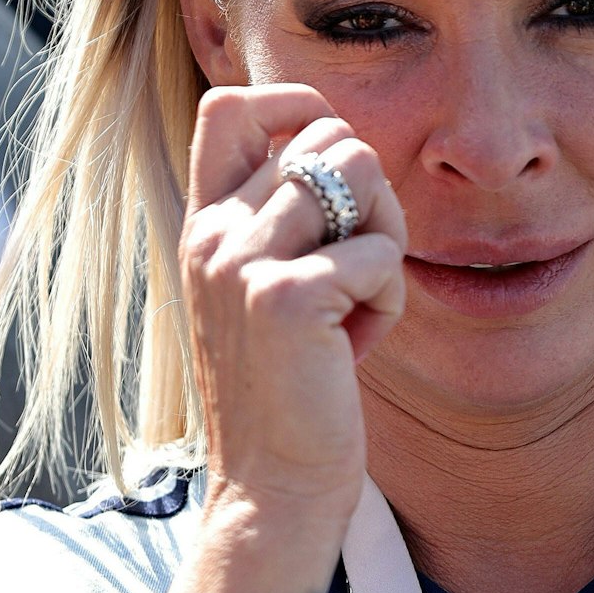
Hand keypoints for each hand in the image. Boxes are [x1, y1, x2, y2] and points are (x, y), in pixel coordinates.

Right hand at [165, 84, 406, 592]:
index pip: (232, 103)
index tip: (336, 165)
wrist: (271, 488)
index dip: (300, 108)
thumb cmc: (288, 386)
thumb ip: (282, 215)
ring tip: (358, 302)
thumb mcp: (265, 286)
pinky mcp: (286, 298)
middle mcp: (214, 232)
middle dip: (371, 194)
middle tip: (358, 266)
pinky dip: (389, 298)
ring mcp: (243, 262)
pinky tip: (358, 346)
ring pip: (362, 173)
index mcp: (204, 223)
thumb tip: (343, 143)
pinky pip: (381, 251)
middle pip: (329, 136)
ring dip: (385, 240)